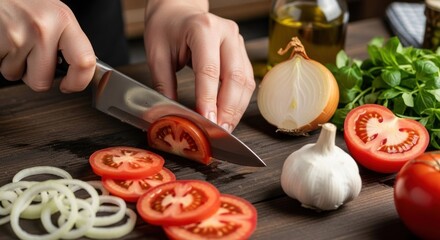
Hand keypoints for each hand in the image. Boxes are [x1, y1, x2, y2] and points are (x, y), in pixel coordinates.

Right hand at [0, 0, 95, 92]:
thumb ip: (66, 39)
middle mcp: (43, 27)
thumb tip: (78, 68)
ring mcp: (18, 35)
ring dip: (13, 64)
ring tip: (11, 41)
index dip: (78, 82)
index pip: (84, 62)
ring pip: (16, 75)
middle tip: (29, 55)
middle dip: (34, 75)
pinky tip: (1, 41)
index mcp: (63, 19)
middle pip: (43, 81)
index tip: (69, 86)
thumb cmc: (20, 1)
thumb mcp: (51, 13)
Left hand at [144, 0, 255, 132]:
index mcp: (203, 29)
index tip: (206, 120)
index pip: (209, 69)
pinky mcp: (241, 52)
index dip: (209, 98)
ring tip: (225, 128)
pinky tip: (230, 115)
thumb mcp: (157, 54)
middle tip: (219, 131)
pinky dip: (239, 101)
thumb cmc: (166, 28)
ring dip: (236, 108)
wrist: (178, 10)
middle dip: (228, 109)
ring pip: (245, 81)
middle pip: (235, 77)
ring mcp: (237, 42)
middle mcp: (226, 33)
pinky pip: (246, 80)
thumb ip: (164, 85)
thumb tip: (171, 115)